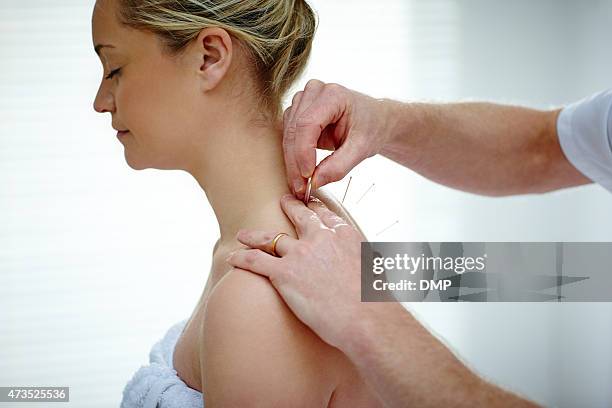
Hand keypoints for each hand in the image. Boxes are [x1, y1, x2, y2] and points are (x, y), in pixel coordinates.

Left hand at [226, 194, 364, 349]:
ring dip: (254, 235)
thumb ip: (363, 260)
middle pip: (299, 216)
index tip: (310, 204)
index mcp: (344, 235)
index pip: (325, 214)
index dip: (315, 207)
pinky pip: (256, 261)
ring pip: (270, 238)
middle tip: (282, 201)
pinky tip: (232, 257)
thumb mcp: (374, 269)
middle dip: (289, 206)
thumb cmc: (375, 301)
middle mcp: (321, 238)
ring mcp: (301, 254)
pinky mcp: (284, 274)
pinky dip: (242, 258)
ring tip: (243, 234)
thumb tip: (366, 265)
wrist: (367, 318)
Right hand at [283, 79, 396, 199]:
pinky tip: (299, 173)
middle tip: (301, 188)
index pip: (308, 123)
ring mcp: (304, 99)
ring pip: (288, 133)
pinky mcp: (298, 111)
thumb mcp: (361, 149)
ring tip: (300, 185)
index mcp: (333, 95)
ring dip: (291, 162)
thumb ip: (339, 166)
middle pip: (295, 130)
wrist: (375, 120)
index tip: (308, 176)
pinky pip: (288, 135)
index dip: (303, 152)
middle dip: (295, 162)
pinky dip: (292, 156)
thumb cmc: (371, 128)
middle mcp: (314, 91)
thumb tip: (315, 182)